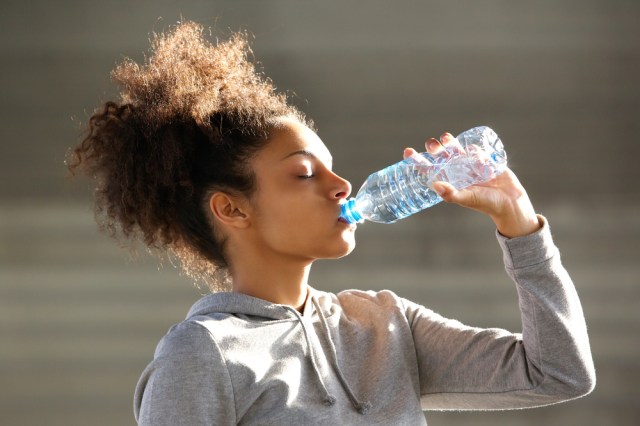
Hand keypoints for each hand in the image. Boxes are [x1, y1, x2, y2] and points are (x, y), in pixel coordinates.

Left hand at [403, 132, 540, 237]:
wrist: (510, 203)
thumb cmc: (487, 204)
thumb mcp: (467, 199)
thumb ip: (452, 194)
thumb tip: (435, 184)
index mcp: (450, 182)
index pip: (429, 170)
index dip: (418, 160)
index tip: (407, 152)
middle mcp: (457, 173)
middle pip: (441, 157)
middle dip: (434, 149)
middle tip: (432, 144)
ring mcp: (470, 166)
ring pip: (456, 151)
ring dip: (450, 143)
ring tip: (445, 138)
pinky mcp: (484, 161)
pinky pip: (475, 151)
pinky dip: (472, 148)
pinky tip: (472, 149)